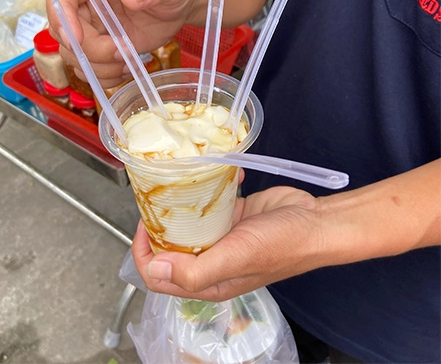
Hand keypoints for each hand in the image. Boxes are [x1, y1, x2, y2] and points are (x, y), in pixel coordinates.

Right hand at [45, 0, 200, 86]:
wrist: (178, 6)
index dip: (61, 16)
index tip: (77, 40)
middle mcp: (84, 2)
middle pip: (64, 31)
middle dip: (91, 50)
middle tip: (123, 52)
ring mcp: (91, 27)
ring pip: (75, 56)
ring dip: (101, 67)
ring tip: (130, 60)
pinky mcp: (101, 48)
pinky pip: (90, 70)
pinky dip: (106, 77)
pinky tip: (128, 68)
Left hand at [132, 159, 440, 301]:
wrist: (315, 221)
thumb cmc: (281, 244)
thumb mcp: (237, 259)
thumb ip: (195, 270)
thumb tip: (154, 269)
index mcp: (207, 281)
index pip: (159, 275)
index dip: (144, 254)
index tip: (143, 225)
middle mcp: (210, 260)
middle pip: (169, 247)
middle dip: (158, 225)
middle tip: (159, 199)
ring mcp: (220, 237)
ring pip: (186, 224)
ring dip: (181, 205)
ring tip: (180, 182)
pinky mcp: (231, 216)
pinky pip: (209, 204)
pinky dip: (208, 190)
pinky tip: (218, 177)